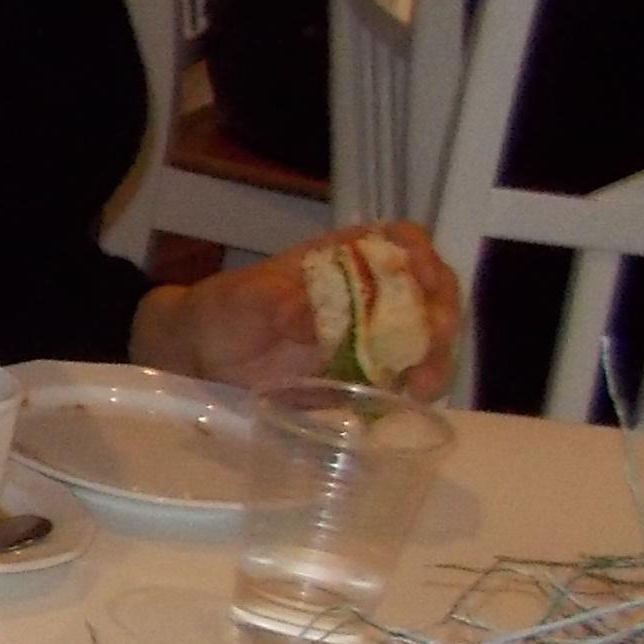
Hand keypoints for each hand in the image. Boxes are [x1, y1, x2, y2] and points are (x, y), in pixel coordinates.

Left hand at [130, 222, 463, 399]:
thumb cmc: (223, 311)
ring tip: (419, 386)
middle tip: (432, 345)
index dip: (421, 255)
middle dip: (442, 315)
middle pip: (429, 291)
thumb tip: (315, 319)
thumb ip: (277, 304)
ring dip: (435, 358)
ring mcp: (371, 332)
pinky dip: (412, 387)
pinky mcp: (364, 372)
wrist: (201, 357)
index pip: (400, 241)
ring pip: (426, 337)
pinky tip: (403, 402)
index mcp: (344, 256)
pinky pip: (402, 376)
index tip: (423, 278)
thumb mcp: (244, 300)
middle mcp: (369, 290)